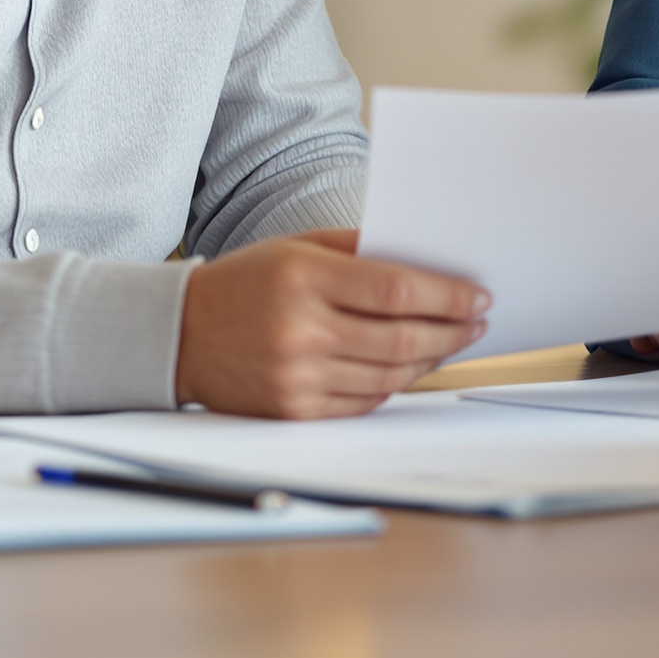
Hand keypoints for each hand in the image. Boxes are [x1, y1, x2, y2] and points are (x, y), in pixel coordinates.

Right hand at [175, 229, 486, 419]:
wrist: (180, 334)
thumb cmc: (246, 282)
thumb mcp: (297, 247)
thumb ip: (359, 250)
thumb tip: (426, 262)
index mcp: (304, 279)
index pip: (397, 290)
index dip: (447, 295)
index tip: (478, 296)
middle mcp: (302, 331)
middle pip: (401, 338)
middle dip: (451, 331)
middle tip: (477, 322)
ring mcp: (297, 377)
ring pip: (389, 375)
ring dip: (431, 360)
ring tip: (450, 342)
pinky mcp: (294, 410)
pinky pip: (364, 402)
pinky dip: (394, 385)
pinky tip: (410, 368)